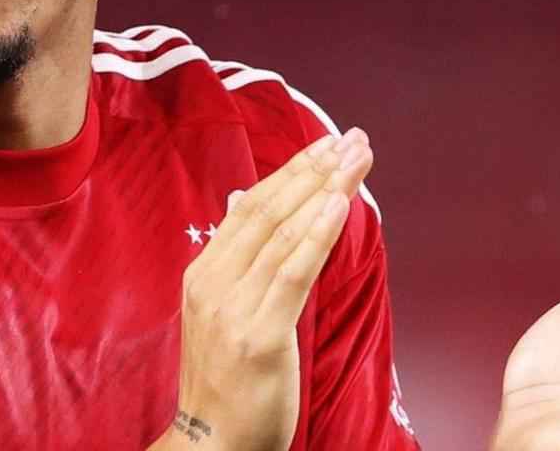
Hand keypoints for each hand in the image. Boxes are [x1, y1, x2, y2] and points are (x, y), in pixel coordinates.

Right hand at [160, 127, 373, 450]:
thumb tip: (242, 200)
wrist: (211, 442)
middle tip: (351, 139)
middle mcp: (213, 282)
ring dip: (325, 190)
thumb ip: (235, 256)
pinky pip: (293, 274)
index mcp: (203, 273)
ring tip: (356, 160)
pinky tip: (339, 204)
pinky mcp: (260, 335)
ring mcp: (233, 307)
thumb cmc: (226, 380)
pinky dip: (317, 234)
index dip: (291, 171)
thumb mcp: (220, 310)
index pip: (251, 207)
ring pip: (284, 233)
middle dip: (314, 169)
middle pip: (269, 210)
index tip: (326, 145)